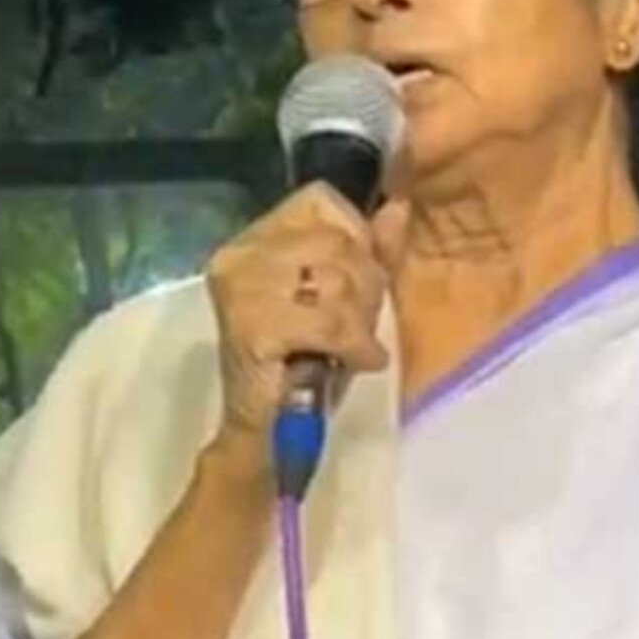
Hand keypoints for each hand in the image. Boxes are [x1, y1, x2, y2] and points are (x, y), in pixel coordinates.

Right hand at [204, 184, 402, 451]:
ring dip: (358, 320)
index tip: (354, 282)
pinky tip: (352, 361)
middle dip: (363, 287)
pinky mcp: (253, 326)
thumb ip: (372, 250)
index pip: (319, 200)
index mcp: (253, 240)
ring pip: (336, 278)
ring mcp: (241, 288)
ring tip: (347, 345)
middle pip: (336, 240)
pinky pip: (330, 320)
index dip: (354, 236)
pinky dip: (353, 345)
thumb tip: (399, 205)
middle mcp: (239, 254)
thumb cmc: (306, 367)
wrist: (267, 437)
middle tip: (352, 326)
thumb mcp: (345, 299)